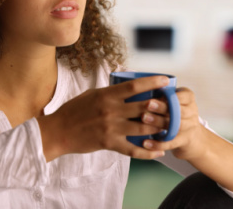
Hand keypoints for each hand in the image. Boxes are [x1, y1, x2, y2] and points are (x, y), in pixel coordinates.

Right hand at [37, 75, 170, 161]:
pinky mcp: (109, 143)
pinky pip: (133, 150)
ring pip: (143, 129)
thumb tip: (127, 85)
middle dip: (162, 107)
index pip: (134, 86)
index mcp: (107, 95)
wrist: (58, 132)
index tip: (166, 80)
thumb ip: (110, 92)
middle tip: (174, 107)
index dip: (153, 82)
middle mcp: (111, 110)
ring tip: (170, 128)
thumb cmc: (74, 111)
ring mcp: (111, 128)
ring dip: (159, 128)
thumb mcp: (91, 94)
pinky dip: (148, 152)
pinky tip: (158, 152)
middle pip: (144, 107)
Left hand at [137, 87, 208, 160]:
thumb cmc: (175, 113)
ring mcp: (190, 128)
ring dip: (159, 122)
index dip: (170, 95)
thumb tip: (138, 88)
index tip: (156, 91)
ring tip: (144, 119)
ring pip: (175, 125)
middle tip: (147, 104)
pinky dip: (158, 143)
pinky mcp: (184, 141)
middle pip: (178, 110)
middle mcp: (192, 112)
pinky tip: (145, 143)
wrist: (192, 137)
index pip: (183, 95)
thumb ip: (161, 94)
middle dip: (162, 107)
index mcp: (188, 98)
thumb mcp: (173, 100)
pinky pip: (171, 143)